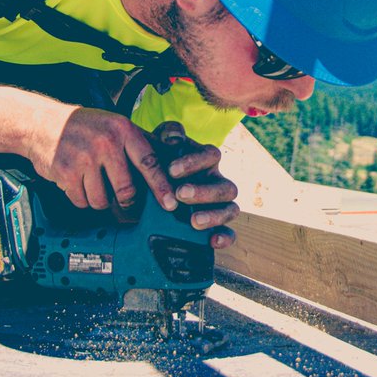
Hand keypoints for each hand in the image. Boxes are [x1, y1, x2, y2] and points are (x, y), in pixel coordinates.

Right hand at [28, 107, 174, 215]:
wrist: (42, 122)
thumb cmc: (85, 126)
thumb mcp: (115, 124)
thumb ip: (139, 142)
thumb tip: (169, 160)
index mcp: (123, 130)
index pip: (148, 162)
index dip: (161, 186)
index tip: (170, 203)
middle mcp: (106, 142)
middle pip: (126, 190)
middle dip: (126, 203)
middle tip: (125, 205)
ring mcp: (84, 158)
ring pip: (102, 200)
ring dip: (99, 199)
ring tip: (93, 182)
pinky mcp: (66, 172)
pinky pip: (81, 201)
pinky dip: (80, 198)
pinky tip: (77, 182)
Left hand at [152, 121, 239, 249]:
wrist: (145, 191)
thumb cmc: (157, 164)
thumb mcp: (159, 145)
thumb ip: (167, 134)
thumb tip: (174, 138)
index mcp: (206, 161)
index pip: (211, 156)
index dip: (194, 162)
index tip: (171, 170)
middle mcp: (217, 182)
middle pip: (226, 186)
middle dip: (204, 192)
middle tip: (180, 194)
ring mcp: (219, 205)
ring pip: (232, 209)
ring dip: (214, 215)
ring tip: (193, 221)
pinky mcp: (216, 226)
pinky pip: (229, 233)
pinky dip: (224, 237)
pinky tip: (211, 241)